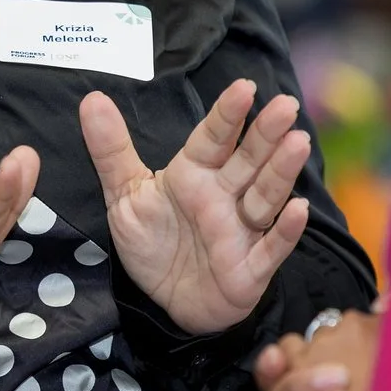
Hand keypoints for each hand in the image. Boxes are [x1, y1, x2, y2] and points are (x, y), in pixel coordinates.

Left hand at [80, 78, 311, 335]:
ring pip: (266, 196)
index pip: (213, 138)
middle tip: (286, 104)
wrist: (163, 303)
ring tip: (297, 142)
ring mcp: (241, 231)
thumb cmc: (153, 243)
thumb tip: (92, 99)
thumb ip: (111, 150)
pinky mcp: (251, 269)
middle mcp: (224, 196)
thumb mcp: (124, 195)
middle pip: (248, 160)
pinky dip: (286, 231)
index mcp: (195, 174)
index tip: (245, 87)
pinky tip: (298, 209)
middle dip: (267, 133)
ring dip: (282, 171)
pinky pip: (272, 248)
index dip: (228, 114)